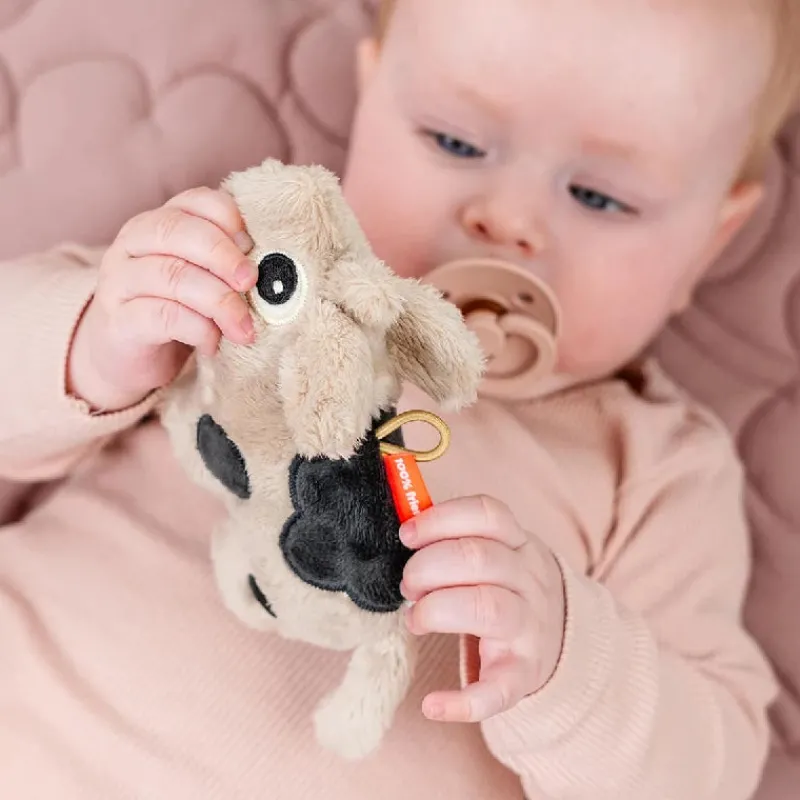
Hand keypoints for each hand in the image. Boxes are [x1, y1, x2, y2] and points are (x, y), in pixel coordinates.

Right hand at [67, 187, 257, 410]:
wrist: (128, 359)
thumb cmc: (177, 313)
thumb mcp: (203, 280)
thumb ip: (228, 266)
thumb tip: (274, 267)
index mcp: (159, 223)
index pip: (195, 201)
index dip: (228, 218)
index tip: (253, 245)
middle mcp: (133, 244)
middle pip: (177, 231)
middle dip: (223, 256)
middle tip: (250, 283)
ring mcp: (120, 281)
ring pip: (173, 276)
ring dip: (219, 302)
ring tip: (244, 328)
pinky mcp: (119, 321)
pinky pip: (162, 315)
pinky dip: (198, 329)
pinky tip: (213, 344)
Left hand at [399, 495, 565, 722]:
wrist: (564, 640)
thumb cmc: (508, 587)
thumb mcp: (497, 552)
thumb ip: (456, 536)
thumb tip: (406, 520)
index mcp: (518, 544)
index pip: (487, 514)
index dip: (441, 519)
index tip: (407, 534)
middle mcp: (529, 581)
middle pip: (478, 558)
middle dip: (427, 567)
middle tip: (407, 584)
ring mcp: (530, 628)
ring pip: (487, 609)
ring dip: (436, 611)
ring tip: (414, 620)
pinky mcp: (523, 675)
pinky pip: (498, 689)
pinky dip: (463, 701)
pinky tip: (432, 704)